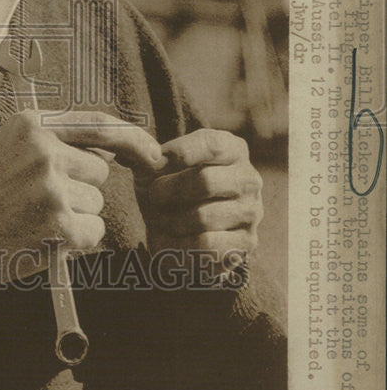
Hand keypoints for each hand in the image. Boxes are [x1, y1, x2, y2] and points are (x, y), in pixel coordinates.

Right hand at [0, 110, 161, 306]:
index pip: (99, 123)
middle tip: (39, 204)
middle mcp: (42, 148)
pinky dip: (75, 244)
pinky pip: (93, 234)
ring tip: (32, 222)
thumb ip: (51, 141)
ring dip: (76, 219)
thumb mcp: (5, 149)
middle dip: (81, 191)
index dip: (134, 139)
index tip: (155, 155)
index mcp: (30, 124)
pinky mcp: (56, 224)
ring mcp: (49, 186)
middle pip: (99, 172)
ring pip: (97, 204)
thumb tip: (107, 151)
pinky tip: (39, 241)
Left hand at [135, 128, 263, 269]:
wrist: (183, 227)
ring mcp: (251, 212)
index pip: (211, 144)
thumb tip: (139, 156)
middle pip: (205, 181)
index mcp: (232, 149)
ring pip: (203, 217)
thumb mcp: (158, 166)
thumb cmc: (171, 186)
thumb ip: (147, 155)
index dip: (178, 153)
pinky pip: (206, 245)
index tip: (154, 163)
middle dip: (169, 189)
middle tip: (151, 195)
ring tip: (157, 219)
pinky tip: (167, 240)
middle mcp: (248, 178)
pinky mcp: (246, 243)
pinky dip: (178, 244)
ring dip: (170, 220)